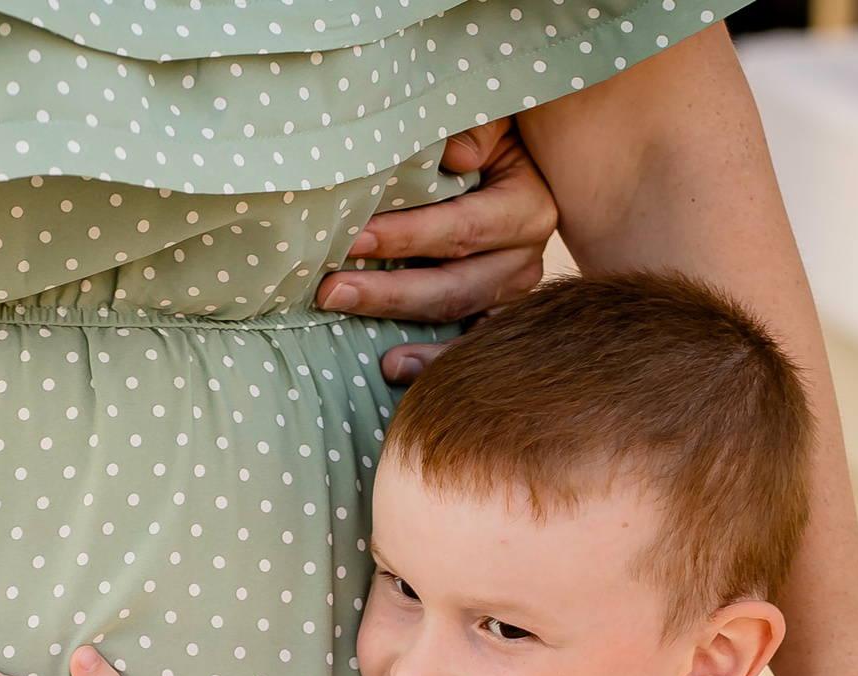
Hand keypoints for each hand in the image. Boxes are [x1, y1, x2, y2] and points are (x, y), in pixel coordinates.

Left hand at [313, 118, 559, 381]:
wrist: (514, 163)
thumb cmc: (488, 138)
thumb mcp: (489, 122)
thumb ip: (474, 131)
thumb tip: (456, 156)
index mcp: (527, 204)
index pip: (460, 228)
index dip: (407, 237)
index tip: (352, 240)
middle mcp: (526, 255)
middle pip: (455, 286)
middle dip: (389, 292)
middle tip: (330, 291)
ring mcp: (513, 291)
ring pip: (459, 319)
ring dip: (412, 337)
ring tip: (374, 356)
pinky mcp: (499, 315)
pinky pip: (470, 347)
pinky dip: (435, 361)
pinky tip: (396, 371)